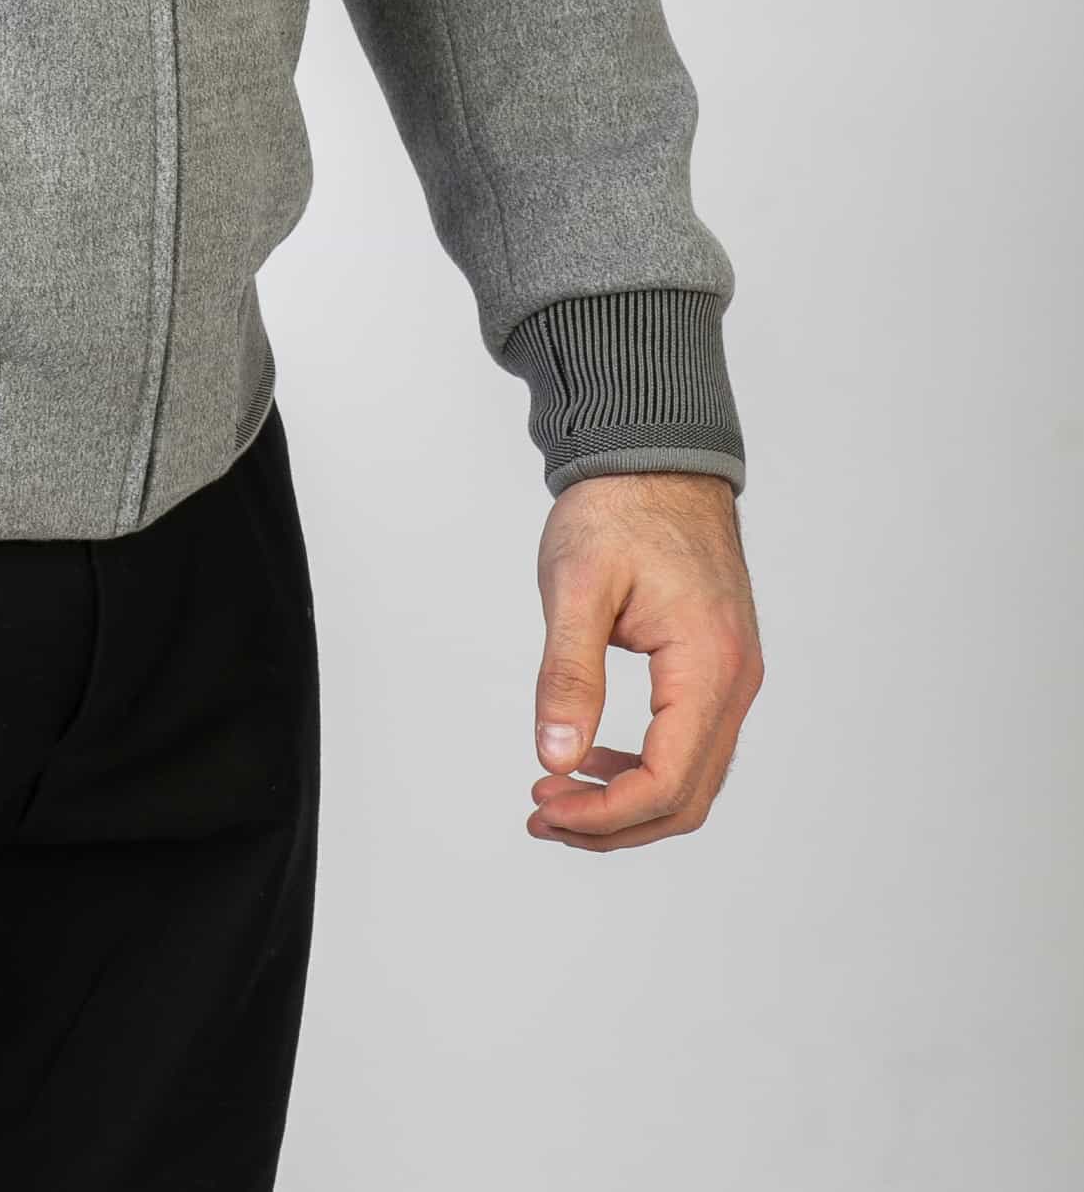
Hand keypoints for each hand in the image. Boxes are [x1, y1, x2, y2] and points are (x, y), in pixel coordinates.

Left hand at [526, 471, 763, 850]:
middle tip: (543, 814)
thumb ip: (568, 675)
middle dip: (613, 822)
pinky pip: (691, 744)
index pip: (667, 781)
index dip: (605, 812)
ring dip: (627, 803)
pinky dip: (644, 768)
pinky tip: (590, 757)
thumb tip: (555, 759)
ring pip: (692, 779)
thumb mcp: (575, 585)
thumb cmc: (615, 508)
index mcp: (708, 665)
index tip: (545, 804)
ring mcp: (733, 677)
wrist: (654, 456)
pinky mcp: (718, 668)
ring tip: (557, 797)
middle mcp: (735, 681)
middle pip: (686, 798)